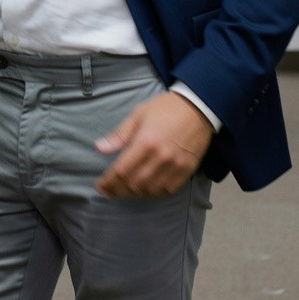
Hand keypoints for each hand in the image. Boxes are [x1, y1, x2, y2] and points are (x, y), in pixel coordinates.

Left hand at [94, 92, 213, 197]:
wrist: (198, 106)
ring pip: (150, 190)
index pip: (121, 170)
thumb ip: (119, 134)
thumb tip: (99, 148)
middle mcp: (160, 158)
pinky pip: (168, 190)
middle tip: (108, 190)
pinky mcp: (187, 170)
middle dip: (117, 190)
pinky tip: (145, 189)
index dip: (108, 182)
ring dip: (134, 193)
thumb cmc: (165, 108)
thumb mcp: (138, 115)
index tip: (100, 186)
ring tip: (124, 190)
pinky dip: (154, 192)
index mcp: (145, 142)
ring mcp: (175, 166)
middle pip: (134, 184)